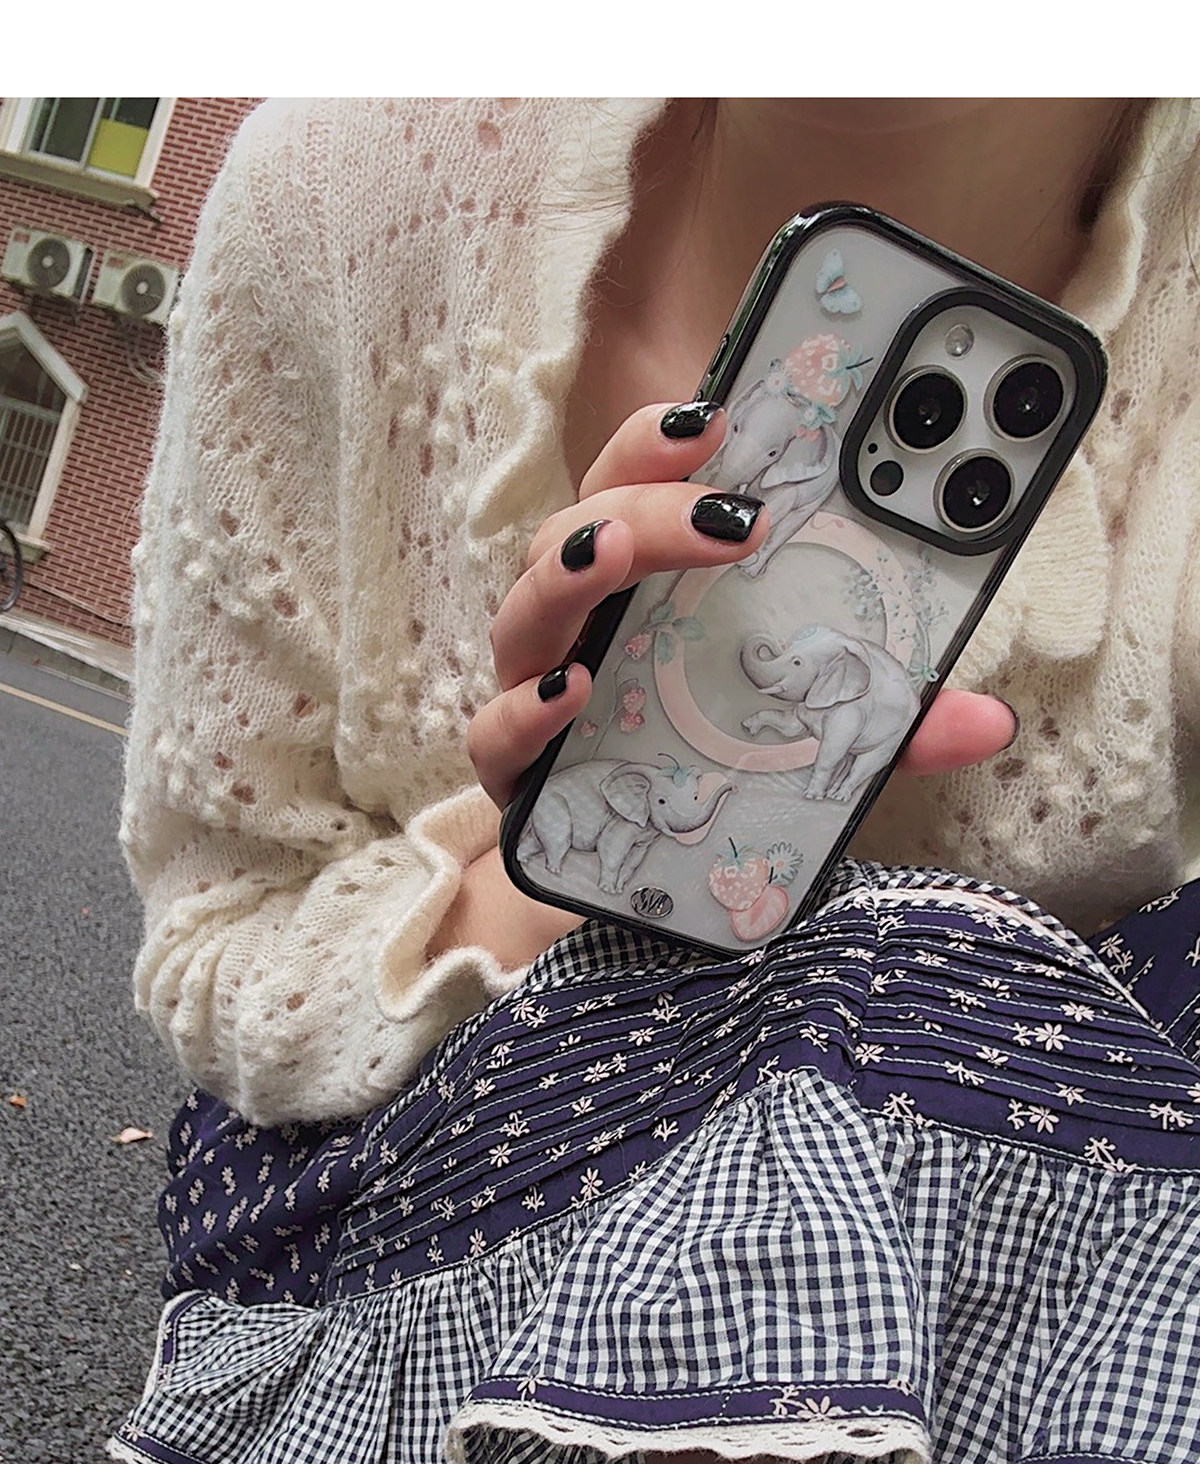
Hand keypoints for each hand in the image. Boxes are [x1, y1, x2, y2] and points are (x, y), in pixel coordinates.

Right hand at [467, 401, 1018, 809]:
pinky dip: (522, 710)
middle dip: (645, 502)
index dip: (662, 440)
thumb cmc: (699, 769)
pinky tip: (568, 694)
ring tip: (615, 554)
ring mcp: (534, 687)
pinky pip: (494, 733)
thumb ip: (886, 726)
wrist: (620, 871)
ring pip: (524, 609)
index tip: (717, 414)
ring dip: (568, 573)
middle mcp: (578, 622)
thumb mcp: (811, 738)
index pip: (637, 481)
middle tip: (726, 516)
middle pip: (581, 526)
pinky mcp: (513, 773)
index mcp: (642, 585)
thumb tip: (989, 722)